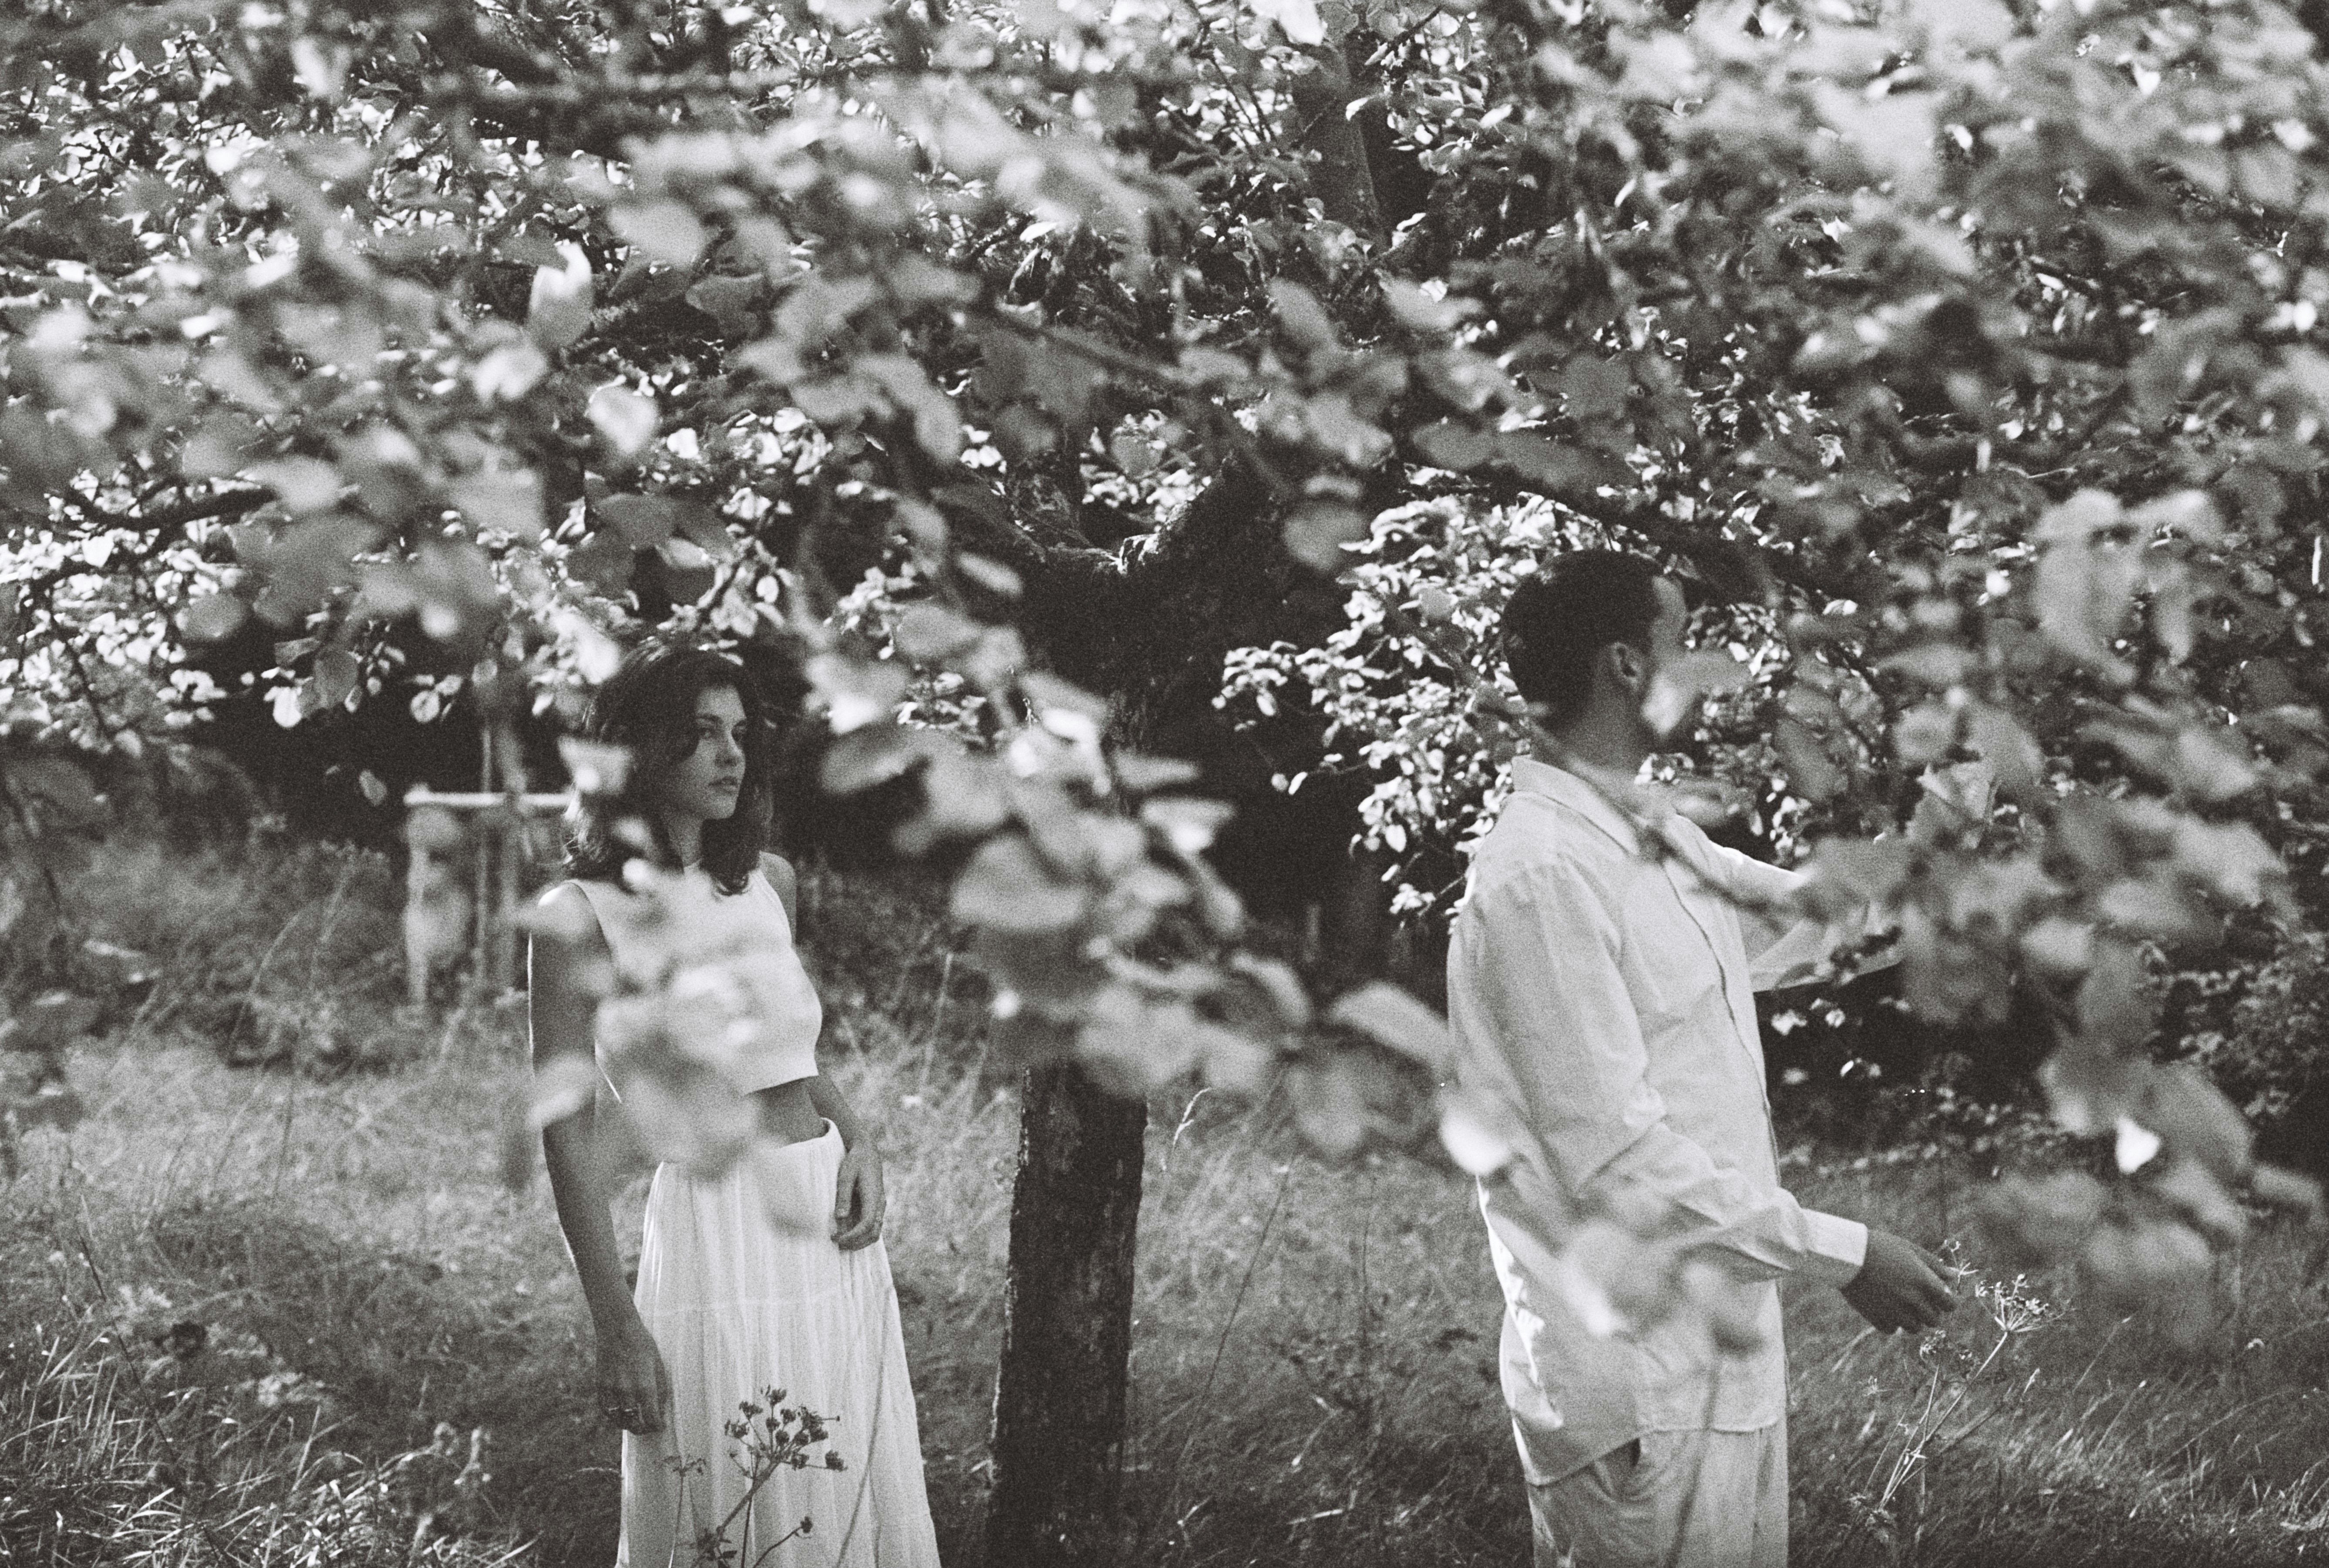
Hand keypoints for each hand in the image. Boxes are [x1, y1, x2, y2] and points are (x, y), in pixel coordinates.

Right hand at [595, 1318, 671, 1434]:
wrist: (617, 1330)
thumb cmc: (643, 1345)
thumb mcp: (658, 1366)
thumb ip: (660, 1390)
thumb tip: (659, 1410)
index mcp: (645, 1386)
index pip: (651, 1418)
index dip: (657, 1426)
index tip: (661, 1427)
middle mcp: (626, 1392)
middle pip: (634, 1424)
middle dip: (643, 1428)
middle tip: (648, 1426)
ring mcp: (611, 1390)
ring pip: (618, 1420)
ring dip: (627, 1424)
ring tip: (634, 1422)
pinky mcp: (600, 1387)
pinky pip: (605, 1410)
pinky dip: (613, 1415)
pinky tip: (620, 1413)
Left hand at [833, 1141, 886, 1250]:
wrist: (867, 1151)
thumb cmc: (855, 1161)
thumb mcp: (845, 1176)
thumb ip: (843, 1197)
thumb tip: (840, 1218)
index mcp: (874, 1196)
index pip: (867, 1224)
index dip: (853, 1236)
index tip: (837, 1239)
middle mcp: (880, 1203)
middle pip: (874, 1233)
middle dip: (857, 1243)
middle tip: (837, 1244)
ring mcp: (879, 1206)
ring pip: (875, 1232)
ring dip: (860, 1241)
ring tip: (841, 1242)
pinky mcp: (875, 1206)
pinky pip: (873, 1226)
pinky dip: (862, 1235)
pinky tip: (847, 1234)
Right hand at [1841, 1228, 1958, 1334]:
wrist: (1847, 1254)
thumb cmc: (1882, 1247)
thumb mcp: (1911, 1250)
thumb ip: (1935, 1265)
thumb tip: (1953, 1276)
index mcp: (1925, 1282)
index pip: (1951, 1304)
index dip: (1948, 1302)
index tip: (1941, 1297)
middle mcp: (1913, 1300)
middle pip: (1934, 1320)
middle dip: (1930, 1311)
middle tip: (1919, 1299)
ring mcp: (1894, 1311)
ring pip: (1915, 1328)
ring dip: (1912, 1319)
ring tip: (1901, 1304)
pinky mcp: (1876, 1318)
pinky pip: (1893, 1329)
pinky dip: (1892, 1322)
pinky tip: (1886, 1308)